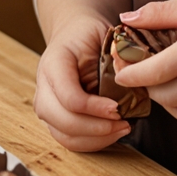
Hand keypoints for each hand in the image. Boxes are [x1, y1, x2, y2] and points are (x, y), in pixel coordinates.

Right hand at [33, 12, 130, 151]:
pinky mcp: (55, 119)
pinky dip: (93, 142)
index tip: (118, 108)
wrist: (74, 33)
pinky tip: (113, 133)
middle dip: (96, 128)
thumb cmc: (91, 34)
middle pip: (63, 121)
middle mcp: (43, 87)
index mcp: (53, 63)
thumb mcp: (101, 36)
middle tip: (124, 123)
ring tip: (122, 129)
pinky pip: (70, 140)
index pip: (69, 96)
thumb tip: (133, 83)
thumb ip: (112, 59)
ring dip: (96, 139)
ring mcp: (46, 106)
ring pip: (65, 136)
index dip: (94, 108)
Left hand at [113, 0, 176, 124]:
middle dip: (142, 84)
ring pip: (175, 109)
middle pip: (163, 93)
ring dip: (159, 96)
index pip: (156, 70)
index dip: (131, 73)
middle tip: (132, 68)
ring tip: (154, 77)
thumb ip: (162, 12)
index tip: (117, 67)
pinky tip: (175, 88)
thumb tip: (126, 19)